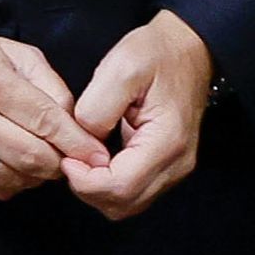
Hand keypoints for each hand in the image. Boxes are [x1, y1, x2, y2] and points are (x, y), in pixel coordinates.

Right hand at [0, 25, 106, 199]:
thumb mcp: (13, 52)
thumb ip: (50, 86)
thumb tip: (77, 125)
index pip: (47, 122)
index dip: (78, 144)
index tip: (98, 155)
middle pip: (34, 158)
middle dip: (60, 162)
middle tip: (69, 155)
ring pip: (14, 179)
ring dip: (37, 175)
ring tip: (39, 155)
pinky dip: (12, 183)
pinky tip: (13, 164)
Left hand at [59, 12, 212, 220]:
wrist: (188, 49)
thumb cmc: (157, 54)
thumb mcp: (120, 68)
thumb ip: (96, 108)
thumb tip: (83, 140)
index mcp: (167, 141)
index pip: (120, 187)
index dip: (85, 180)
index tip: (67, 156)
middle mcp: (175, 164)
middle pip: (122, 204)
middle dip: (88, 188)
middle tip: (71, 157)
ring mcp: (174, 169)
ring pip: (126, 204)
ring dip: (97, 188)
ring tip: (83, 157)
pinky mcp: (166, 168)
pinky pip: (133, 192)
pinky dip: (109, 184)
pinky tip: (98, 158)